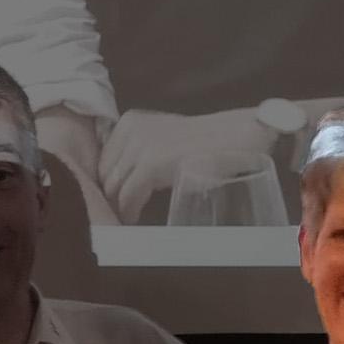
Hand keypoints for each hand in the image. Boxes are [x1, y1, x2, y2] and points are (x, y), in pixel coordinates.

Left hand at [98, 108, 274, 223]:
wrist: (239, 135)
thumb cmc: (207, 144)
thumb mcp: (166, 141)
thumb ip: (142, 154)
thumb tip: (120, 186)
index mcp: (131, 122)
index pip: (104, 162)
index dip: (108, 187)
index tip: (115, 204)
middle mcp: (131, 129)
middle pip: (106, 175)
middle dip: (110, 199)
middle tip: (119, 218)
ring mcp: (141, 145)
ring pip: (114, 188)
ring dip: (118, 209)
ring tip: (127, 222)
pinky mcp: (151, 163)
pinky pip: (129, 195)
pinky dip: (129, 211)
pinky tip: (134, 220)